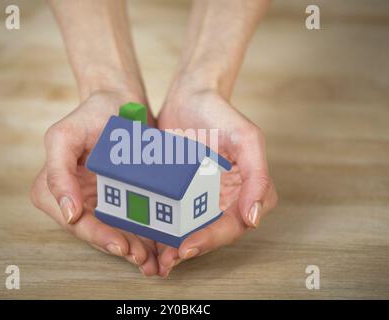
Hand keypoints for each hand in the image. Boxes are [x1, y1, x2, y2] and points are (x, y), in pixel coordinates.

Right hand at [30, 91, 158, 275]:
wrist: (120, 101)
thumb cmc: (90, 113)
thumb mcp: (64, 136)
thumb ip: (58, 173)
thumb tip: (67, 214)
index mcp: (55, 189)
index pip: (76, 221)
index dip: (98, 237)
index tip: (121, 246)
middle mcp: (75, 198)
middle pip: (98, 231)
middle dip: (120, 247)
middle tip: (143, 259)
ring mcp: (99, 198)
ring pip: (116, 230)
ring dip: (135, 248)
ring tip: (155, 259)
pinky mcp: (121, 194)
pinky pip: (132, 218)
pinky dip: (146, 233)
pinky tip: (162, 244)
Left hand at [156, 89, 277, 276]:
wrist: (188, 97)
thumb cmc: (219, 113)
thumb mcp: (246, 137)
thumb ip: (257, 175)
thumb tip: (254, 218)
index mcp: (247, 190)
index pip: (234, 224)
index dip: (212, 239)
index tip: (188, 246)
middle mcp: (226, 198)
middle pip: (212, 233)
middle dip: (191, 249)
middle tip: (169, 261)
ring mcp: (202, 196)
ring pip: (192, 230)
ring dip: (175, 248)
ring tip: (156, 261)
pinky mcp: (181, 192)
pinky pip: (174, 215)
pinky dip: (163, 231)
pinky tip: (148, 241)